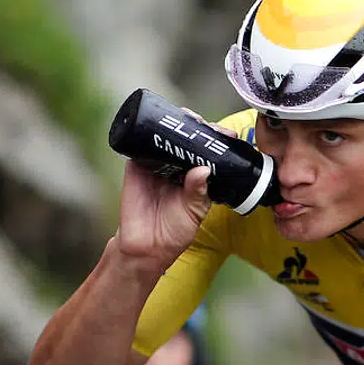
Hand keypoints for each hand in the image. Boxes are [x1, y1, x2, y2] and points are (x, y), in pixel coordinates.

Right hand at [115, 112, 232, 267]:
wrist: (145, 247)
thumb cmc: (174, 232)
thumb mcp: (193, 213)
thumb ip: (198, 193)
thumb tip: (202, 170)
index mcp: (195, 176)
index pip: (207, 152)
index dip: (215, 140)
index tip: (226, 134)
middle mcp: (177, 166)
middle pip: (187, 138)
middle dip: (196, 126)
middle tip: (202, 122)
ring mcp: (156, 163)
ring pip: (166, 136)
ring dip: (174, 124)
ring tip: (185, 117)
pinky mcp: (136, 165)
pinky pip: (141, 144)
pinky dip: (148, 132)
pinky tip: (157, 125)